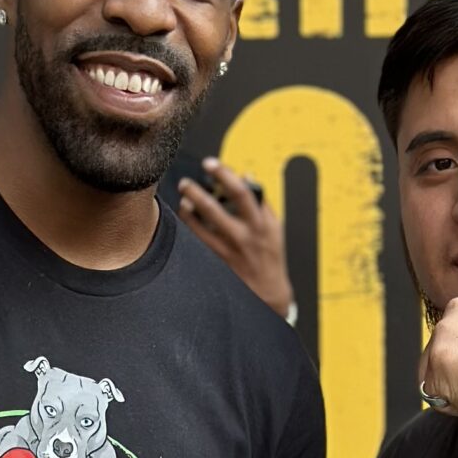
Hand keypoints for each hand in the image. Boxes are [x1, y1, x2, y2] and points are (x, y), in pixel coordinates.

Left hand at [178, 161, 295, 317]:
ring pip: (201, 228)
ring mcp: (228, 251)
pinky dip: (190, 230)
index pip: (241, 192)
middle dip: (196, 192)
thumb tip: (247, 176)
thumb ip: (260, 201)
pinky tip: (186, 221)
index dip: (223, 175)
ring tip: (183, 201)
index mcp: (259, 223)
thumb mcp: (274, 227)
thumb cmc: (270, 257)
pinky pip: (199, 244)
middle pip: (214, 209)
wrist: (268, 293)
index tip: (210, 164)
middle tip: (186, 182)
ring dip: (188, 212)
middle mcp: (243, 236)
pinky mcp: (218, 263)